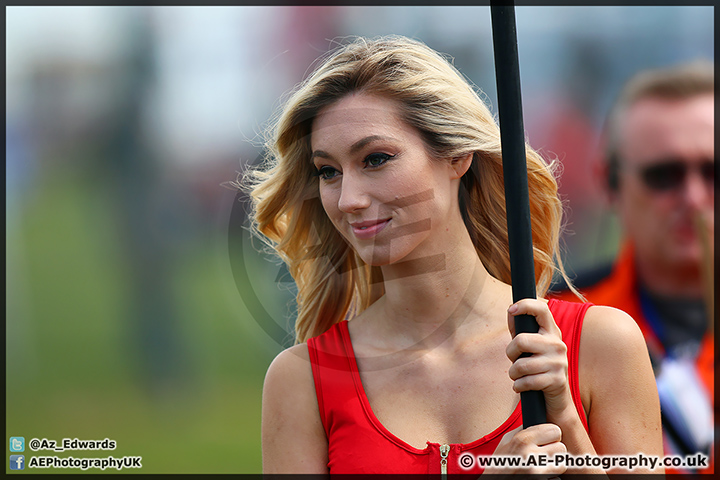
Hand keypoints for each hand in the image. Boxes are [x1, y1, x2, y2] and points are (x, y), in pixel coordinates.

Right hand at [482, 424, 566, 476]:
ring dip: (554, 465)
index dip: (552, 435)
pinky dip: (551, 477)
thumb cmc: (500, 462)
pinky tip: (540, 474)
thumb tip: (538, 422)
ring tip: (543, 464)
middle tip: (545, 453)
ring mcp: (536, 472)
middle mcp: (530, 455)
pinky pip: (557, 478)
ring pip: (562, 464)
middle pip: (561, 447)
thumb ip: (523, 431)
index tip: (548, 438)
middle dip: (554, 450)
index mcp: (522, 440)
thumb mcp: (506, 441)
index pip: (555, 430)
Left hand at [506, 299, 573, 424]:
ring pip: (521, 365)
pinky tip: (522, 386)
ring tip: (518, 376)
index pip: (542, 309)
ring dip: (513, 373)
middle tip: (514, 360)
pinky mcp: (557, 380)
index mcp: (551, 332)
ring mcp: (559, 362)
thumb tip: (511, 311)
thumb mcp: (530, 347)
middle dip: (510, 353)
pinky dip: (518, 386)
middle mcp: (558, 344)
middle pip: (521, 340)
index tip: (511, 309)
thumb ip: (520, 329)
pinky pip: (526, 382)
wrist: (556, 399)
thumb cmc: (537, 368)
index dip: (525, 305)